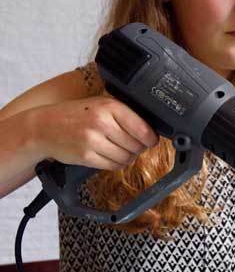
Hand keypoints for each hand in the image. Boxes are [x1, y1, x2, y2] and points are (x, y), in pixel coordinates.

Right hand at [30, 96, 158, 169]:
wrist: (44, 127)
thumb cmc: (76, 115)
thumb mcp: (101, 105)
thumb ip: (125, 114)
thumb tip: (152, 131)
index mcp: (110, 107)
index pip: (144, 129)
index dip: (151, 138)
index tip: (151, 140)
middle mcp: (102, 123)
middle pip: (137, 146)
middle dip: (139, 148)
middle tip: (133, 145)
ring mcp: (93, 141)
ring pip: (127, 158)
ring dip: (128, 157)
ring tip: (119, 150)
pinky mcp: (86, 156)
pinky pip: (113, 166)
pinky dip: (116, 163)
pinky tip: (109, 155)